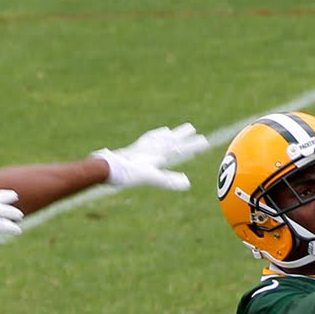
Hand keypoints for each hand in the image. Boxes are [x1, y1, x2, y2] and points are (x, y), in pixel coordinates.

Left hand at [93, 123, 208, 190]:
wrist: (109, 166)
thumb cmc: (130, 173)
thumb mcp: (151, 177)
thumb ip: (169, 180)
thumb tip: (187, 184)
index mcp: (159, 152)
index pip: (181, 148)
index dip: (193, 145)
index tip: (205, 141)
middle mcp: (152, 146)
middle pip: (172, 139)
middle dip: (182, 136)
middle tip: (193, 129)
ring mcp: (143, 146)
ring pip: (160, 137)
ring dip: (169, 134)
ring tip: (172, 131)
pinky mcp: (134, 149)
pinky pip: (148, 139)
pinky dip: (155, 136)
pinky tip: (153, 137)